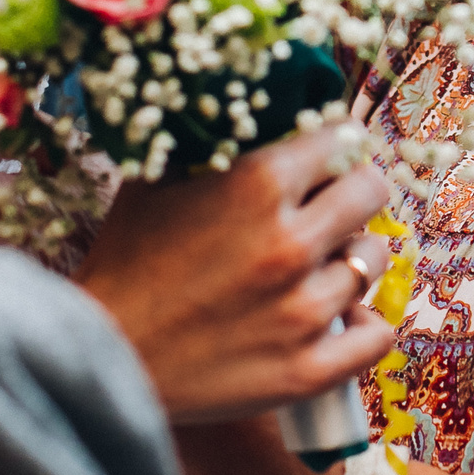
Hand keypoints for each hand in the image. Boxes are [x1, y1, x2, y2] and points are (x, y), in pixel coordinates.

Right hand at [81, 127, 397, 423]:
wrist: (96, 358)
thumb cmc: (123, 261)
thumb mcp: (157, 178)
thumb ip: (212, 141)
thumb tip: (247, 103)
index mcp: (258, 183)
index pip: (342, 140)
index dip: (334, 145)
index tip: (328, 155)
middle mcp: (290, 242)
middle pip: (372, 192)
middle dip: (353, 191)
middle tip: (332, 204)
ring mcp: (303, 311)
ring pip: (374, 259)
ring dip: (353, 255)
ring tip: (325, 262)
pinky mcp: (306, 371)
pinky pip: (377, 335)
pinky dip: (365, 323)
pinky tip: (343, 315)